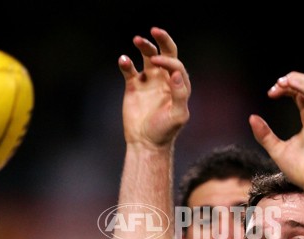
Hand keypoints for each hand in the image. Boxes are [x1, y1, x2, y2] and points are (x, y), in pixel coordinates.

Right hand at [119, 27, 190, 148]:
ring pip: (147, 57)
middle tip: (154, 30)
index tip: (158, 62)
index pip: (175, 64)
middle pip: (165, 54)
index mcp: (178, 85)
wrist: (145, 143)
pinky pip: (129, 69)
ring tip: (137, 40)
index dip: (168, 60)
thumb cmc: (164, 132)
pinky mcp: (133, 86)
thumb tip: (177, 74)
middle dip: (162, 40)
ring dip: (144, 46)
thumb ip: (180, 95)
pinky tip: (124, 60)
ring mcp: (149, 82)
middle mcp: (165, 80)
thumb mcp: (177, 116)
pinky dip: (126, 63)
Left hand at [249, 72, 303, 192]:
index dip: (287, 87)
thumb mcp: (277, 150)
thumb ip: (265, 135)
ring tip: (288, 83)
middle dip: (295, 80)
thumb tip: (251, 117)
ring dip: (303, 87)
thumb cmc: (301, 170)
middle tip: (278, 83)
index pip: (300, 93)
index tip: (271, 92)